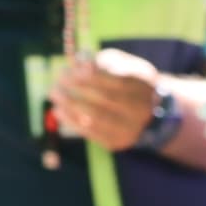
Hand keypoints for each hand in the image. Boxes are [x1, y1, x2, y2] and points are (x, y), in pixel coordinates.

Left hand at [48, 48, 168, 152]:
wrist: (151, 114)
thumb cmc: (130, 81)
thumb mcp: (124, 66)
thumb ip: (104, 62)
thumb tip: (80, 62)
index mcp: (143, 88)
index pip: (117, 82)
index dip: (92, 77)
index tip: (71, 70)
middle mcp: (139, 111)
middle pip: (106, 100)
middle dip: (78, 89)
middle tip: (58, 81)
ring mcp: (129, 129)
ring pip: (97, 119)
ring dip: (71, 106)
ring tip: (54, 94)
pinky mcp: (117, 142)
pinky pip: (92, 133)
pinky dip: (72, 122)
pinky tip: (58, 111)